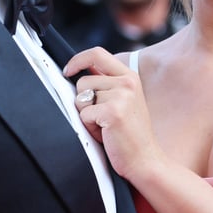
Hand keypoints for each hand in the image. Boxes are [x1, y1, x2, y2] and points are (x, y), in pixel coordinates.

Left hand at [65, 47, 164, 182]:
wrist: (144, 159)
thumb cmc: (129, 133)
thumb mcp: (122, 100)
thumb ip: (105, 83)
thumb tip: (78, 71)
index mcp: (130, 76)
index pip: (97, 54)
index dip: (78, 60)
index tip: (68, 71)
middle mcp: (127, 82)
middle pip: (83, 81)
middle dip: (83, 101)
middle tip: (101, 117)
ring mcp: (121, 96)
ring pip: (80, 98)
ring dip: (86, 115)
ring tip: (104, 125)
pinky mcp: (112, 111)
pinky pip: (83, 114)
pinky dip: (89, 127)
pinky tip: (105, 133)